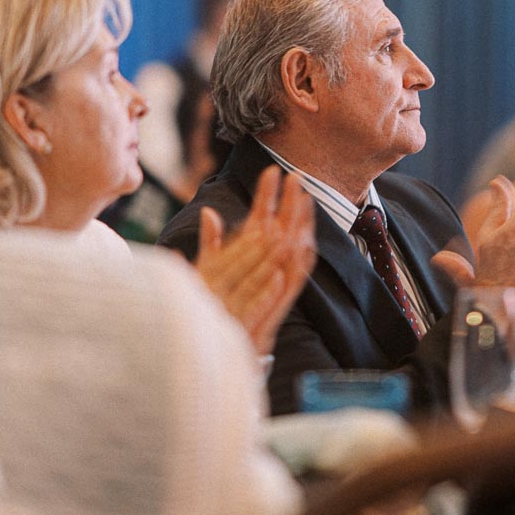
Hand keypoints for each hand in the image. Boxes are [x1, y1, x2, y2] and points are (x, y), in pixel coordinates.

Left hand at [194, 165, 315, 355]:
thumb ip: (213, 241)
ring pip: (295, 250)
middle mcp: (269, 266)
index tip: (271, 171)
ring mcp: (276, 283)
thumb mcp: (211, 268)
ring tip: (306, 204)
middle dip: (291, 203)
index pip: (263, 218)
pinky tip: (302, 247)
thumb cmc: (219, 305)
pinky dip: (299, 265)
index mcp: (253, 255)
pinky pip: (294, 282)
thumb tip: (208, 212)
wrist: (225, 344)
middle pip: (285, 228)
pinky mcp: (279, 303)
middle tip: (296, 177)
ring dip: (303, 227)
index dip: (267, 195)